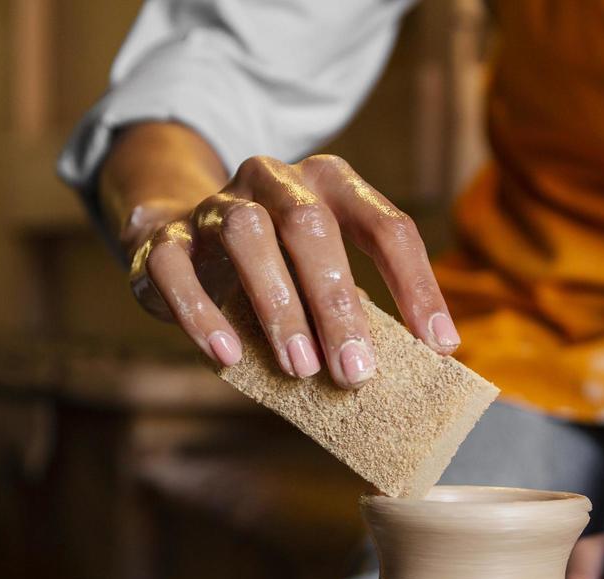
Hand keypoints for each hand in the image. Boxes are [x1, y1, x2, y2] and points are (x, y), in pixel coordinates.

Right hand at [123, 153, 458, 386]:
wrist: (176, 233)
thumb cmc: (278, 266)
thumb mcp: (324, 271)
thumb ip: (362, 307)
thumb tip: (417, 370)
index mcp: (332, 184)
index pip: (387, 226)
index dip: (417, 286)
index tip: (439, 347)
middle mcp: (275, 180)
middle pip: (311, 226)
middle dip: (337, 303)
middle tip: (356, 373)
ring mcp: (216, 204)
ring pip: (246, 234)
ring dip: (277, 304)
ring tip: (300, 368)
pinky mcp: (164, 238)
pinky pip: (176, 269)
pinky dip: (202, 313)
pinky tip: (227, 357)